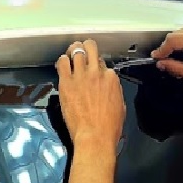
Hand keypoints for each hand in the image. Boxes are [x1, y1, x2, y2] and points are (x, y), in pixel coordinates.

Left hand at [55, 39, 124, 153]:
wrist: (95, 136)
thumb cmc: (108, 127)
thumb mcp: (120, 105)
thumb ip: (114, 90)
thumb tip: (109, 86)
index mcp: (111, 79)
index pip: (102, 62)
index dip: (97, 65)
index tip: (93, 69)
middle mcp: (96, 73)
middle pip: (90, 48)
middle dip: (86, 46)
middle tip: (81, 49)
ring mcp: (81, 76)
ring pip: (76, 51)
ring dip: (72, 50)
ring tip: (70, 53)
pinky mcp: (66, 83)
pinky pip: (62, 63)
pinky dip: (62, 60)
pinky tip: (63, 64)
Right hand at [150, 20, 182, 87]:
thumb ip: (175, 67)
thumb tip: (161, 64)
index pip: (171, 41)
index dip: (161, 50)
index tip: (155, 58)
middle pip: (175, 35)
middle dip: (168, 47)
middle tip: (163, 59)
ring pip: (181, 33)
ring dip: (176, 43)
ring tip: (172, 57)